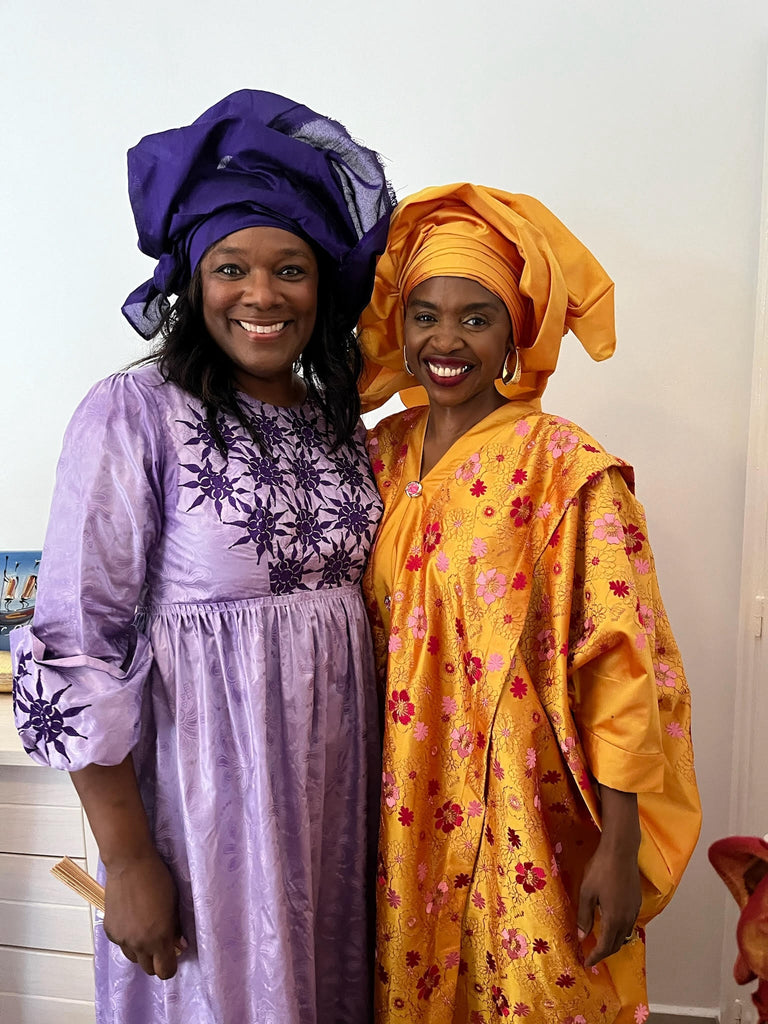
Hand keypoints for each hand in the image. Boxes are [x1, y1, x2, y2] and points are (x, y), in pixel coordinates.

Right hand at [103, 850, 181, 978]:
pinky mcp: (110, 931)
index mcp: (159, 938)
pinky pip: (121, 944)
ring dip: (141, 950)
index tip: (174, 953)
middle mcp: (139, 943)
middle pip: (149, 969)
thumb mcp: (174, 903)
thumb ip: (176, 927)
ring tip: (145, 929)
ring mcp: (122, 939)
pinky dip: (127, 938)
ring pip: (134, 958)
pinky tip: (132, 920)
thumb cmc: (157, 878)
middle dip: (156, 959)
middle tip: (161, 941)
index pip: (165, 971)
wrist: (129, 863)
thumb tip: (179, 944)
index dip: (171, 965)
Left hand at [577, 785, 640, 966]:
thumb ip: (584, 916)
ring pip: (625, 934)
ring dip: (613, 942)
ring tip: (600, 943)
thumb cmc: (600, 870)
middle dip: (604, 952)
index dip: (595, 956)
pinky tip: (612, 925)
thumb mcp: (586, 892)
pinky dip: (620, 931)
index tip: (586, 962)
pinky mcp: (636, 901)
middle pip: (617, 943)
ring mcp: (634, 909)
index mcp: (613, 919)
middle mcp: (627, 918)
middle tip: (592, 955)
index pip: (605, 946)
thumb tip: (581, 937)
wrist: (621, 851)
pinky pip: (629, 923)